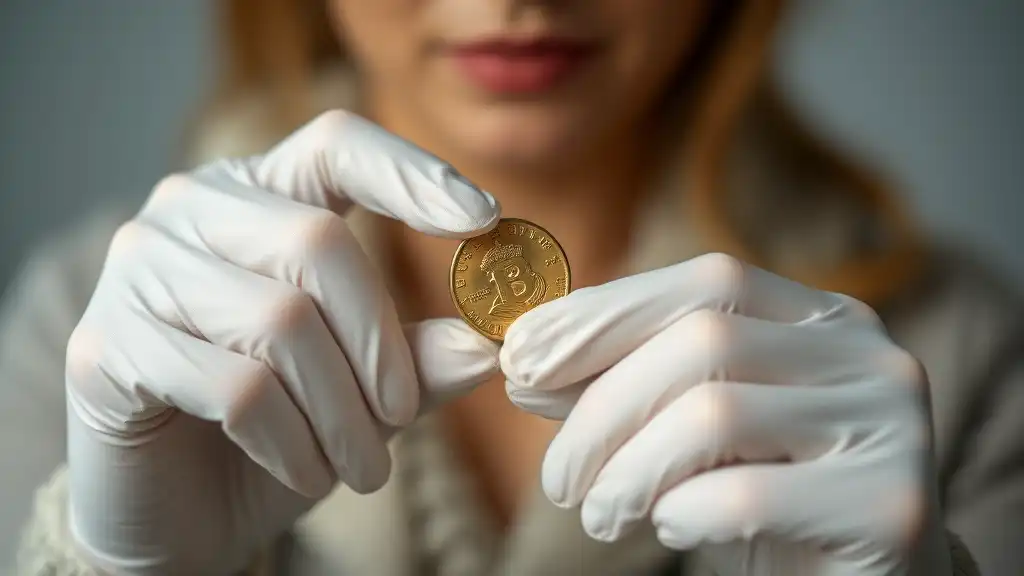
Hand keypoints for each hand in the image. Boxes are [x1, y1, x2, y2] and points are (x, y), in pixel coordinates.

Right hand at [65, 111, 500, 573]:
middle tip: (403, 417)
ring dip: (342, 413)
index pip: (334, 145)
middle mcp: (189, 211)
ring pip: (281, 322)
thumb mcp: (362, 391)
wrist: (174, 509)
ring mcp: (139, 271)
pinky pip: (237, 388)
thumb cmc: (276, 429)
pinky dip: (292, 443)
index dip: (410, 173)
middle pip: (318, 242)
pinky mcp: (106, 348)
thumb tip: (482, 344)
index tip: (483, 220)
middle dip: (380, 346)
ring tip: (363, 466)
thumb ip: (416, 358)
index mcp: (258, 195)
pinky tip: (307, 473)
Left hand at [502, 253, 952, 575]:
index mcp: (822, 318)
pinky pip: (747, 495)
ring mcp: (891, 426)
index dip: (605, 313)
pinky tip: (673, 529)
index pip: (707, 281)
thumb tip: (527, 360)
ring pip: (714, 414)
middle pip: (702, 343)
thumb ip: (625, 385)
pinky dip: (682, 513)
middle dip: (602, 409)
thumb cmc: (768, 501)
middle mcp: (869, 354)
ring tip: (599, 515)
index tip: (522, 356)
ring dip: (628, 470)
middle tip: (557, 478)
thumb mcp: (692, 429)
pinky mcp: (890, 507)